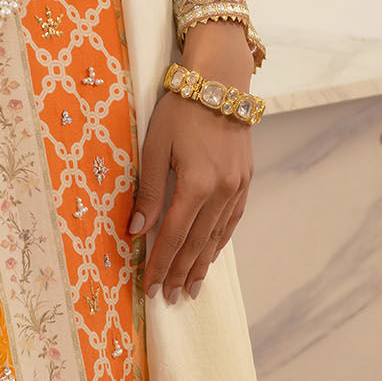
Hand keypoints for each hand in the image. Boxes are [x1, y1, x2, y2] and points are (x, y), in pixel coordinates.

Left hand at [128, 21, 255, 302]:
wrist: (220, 83)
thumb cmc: (180, 110)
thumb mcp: (154, 147)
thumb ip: (149, 192)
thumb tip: (136, 231)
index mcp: (196, 184)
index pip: (175, 236)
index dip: (161, 264)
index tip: (150, 286)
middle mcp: (221, 192)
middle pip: (198, 243)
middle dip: (181, 272)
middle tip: (169, 298)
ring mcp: (237, 187)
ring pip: (218, 236)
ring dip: (202, 264)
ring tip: (190, 287)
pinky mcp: (245, 180)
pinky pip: (232, 221)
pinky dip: (220, 242)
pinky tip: (211, 254)